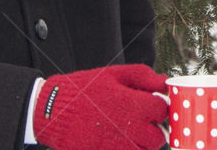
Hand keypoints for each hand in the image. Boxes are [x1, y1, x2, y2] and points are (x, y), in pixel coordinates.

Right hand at [33, 64, 167, 149]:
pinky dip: (127, 149)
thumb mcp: (114, 74)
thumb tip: (164, 82)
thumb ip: (143, 77)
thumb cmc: (84, 89)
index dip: (160, 109)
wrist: (51, 111)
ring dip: (142, 144)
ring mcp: (115, 146)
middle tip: (144, 123)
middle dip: (154, 130)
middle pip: (158, 137)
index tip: (151, 106)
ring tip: (132, 133)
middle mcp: (127, 128)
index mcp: (132, 104)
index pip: (163, 112)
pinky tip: (119, 141)